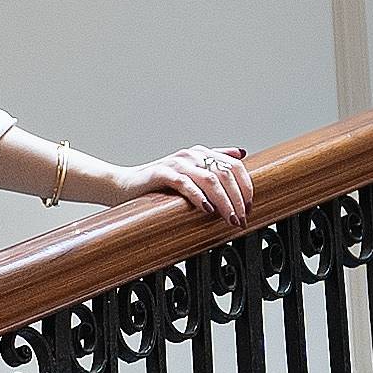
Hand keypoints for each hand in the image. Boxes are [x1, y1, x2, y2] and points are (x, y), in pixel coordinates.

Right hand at [116, 145, 254, 225]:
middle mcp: (191, 155)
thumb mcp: (191, 171)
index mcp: (201, 154)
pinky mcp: (162, 173)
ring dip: (224, 202)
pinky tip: (207, 209)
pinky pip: (185, 184)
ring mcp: (177, 163)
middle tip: (241, 219)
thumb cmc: (158, 183)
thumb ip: (215, 160)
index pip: (235, 167)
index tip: (249, 208)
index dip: (246, 187)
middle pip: (225, 174)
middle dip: (238, 199)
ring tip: (229, 218)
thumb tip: (241, 154)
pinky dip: (199, 197)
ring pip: (210, 180)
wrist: (124, 185)